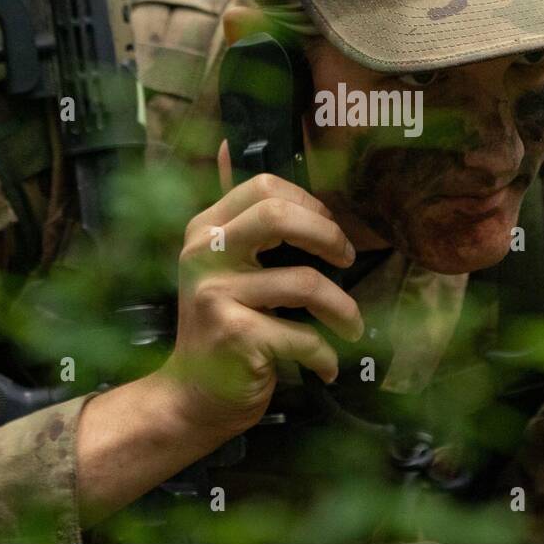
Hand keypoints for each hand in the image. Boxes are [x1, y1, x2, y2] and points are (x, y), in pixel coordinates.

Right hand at [159, 142, 361, 437]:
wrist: (192, 400)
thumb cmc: (222, 328)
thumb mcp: (220, 265)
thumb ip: (234, 214)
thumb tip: (226, 143)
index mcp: (204, 229)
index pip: (263, 187)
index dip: (309, 204)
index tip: (328, 232)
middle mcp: (203, 256)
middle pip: (279, 216)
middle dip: (329, 237)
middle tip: (348, 261)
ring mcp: (215, 295)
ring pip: (305, 283)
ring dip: (343, 310)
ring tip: (351, 327)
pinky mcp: (235, 336)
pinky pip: (303, 335)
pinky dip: (325, 354)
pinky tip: (326, 365)